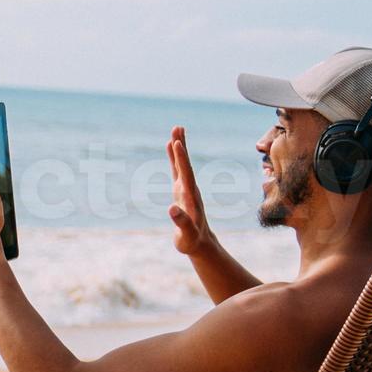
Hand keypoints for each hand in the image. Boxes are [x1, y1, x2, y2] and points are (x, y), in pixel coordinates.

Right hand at [166, 126, 215, 258]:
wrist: (200, 243)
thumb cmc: (191, 241)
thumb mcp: (186, 234)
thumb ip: (181, 222)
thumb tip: (171, 209)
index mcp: (190, 197)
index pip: (186, 174)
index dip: (181, 159)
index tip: (177, 143)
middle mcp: (190, 189)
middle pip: (185, 164)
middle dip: (181, 146)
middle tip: (178, 127)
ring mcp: (186, 188)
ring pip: (182, 164)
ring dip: (179, 147)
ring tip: (176, 130)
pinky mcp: (181, 190)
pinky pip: (177, 170)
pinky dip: (174, 157)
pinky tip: (172, 146)